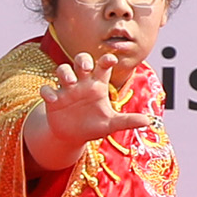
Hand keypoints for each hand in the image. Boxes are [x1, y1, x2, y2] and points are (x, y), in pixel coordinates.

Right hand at [23, 56, 161, 171]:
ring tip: (69, 82)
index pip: (102, 66)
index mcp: (98, 85)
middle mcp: (82, 83)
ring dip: (64, 72)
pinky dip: (48, 91)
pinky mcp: (53, 99)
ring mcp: (66, 90)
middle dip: (82, 59)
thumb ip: (128, 121)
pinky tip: (53, 99)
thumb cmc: (94, 125)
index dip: (106, 59)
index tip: (111, 59)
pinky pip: (47, 89)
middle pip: (80, 60)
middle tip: (84, 67)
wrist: (73, 137)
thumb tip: (149, 122)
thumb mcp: (111, 124)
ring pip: (62, 70)